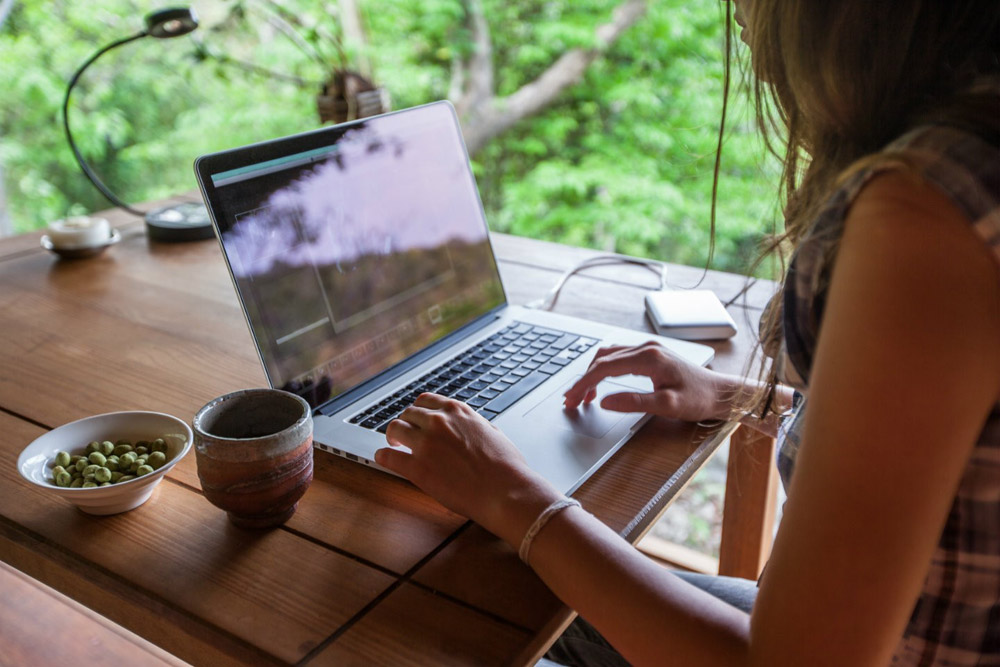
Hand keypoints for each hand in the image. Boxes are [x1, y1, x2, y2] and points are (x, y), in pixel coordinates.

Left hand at [375, 393, 561, 545]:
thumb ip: (473, 424)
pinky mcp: (417, 468)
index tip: (416, 419)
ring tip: (393, 445)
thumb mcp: (492, 431)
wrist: (505, 490)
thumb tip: (468, 427)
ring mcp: (426, 444)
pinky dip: (383, 456)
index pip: (425, 401)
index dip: (418, 412)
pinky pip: (388, 457)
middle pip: (408, 414)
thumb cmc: (506, 466)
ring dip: (392, 436)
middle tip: (404, 435)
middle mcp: (439, 422)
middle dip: (406, 423)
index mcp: (457, 411)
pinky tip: (383, 459)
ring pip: (395, 429)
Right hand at [563, 342, 736, 422]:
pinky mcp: (650, 355)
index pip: (604, 368)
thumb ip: (634, 402)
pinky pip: (618, 358)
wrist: (720, 393)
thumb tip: (605, 401)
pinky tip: (599, 386)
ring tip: (580, 396)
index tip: (571, 398)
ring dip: (591, 374)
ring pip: (607, 356)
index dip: (584, 384)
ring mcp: (647, 349)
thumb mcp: (667, 405)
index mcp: (648, 357)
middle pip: (602, 360)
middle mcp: (645, 348)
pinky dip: (603, 370)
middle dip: (582, 380)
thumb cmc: (698, 399)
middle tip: (570, 401)